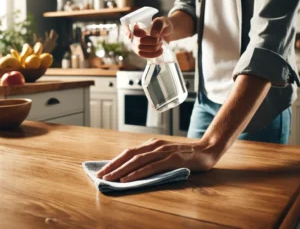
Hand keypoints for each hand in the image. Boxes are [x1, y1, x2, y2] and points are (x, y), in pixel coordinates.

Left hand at [96, 138, 219, 182]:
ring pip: (138, 160)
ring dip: (122, 170)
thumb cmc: (185, 154)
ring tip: (110, 178)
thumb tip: (134, 169)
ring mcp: (163, 152)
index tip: (103, 170)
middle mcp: (155, 146)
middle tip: (100, 176)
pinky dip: (138, 173)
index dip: (114, 161)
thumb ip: (152, 158)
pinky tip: (129, 179)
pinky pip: (152, 167)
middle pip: (129, 155)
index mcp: (152, 144)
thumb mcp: (165, 154)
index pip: (129, 152)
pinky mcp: (172, 159)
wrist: (206, 150)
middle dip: (113, 165)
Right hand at [127, 17, 172, 58]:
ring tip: (161, 43)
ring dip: (153, 47)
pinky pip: (143, 55)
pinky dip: (153, 54)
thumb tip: (153, 34)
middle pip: (138, 41)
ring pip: (140, 49)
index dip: (131, 31)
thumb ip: (158, 26)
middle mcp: (134, 33)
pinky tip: (161, 50)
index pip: (128, 27)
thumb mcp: (162, 22)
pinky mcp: (141, 51)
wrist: (168, 33)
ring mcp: (136, 43)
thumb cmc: (163, 25)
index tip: (143, 34)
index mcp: (137, 23)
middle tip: (160, 37)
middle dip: (152, 41)